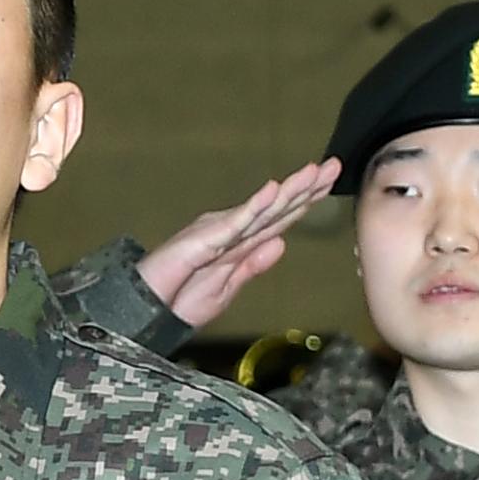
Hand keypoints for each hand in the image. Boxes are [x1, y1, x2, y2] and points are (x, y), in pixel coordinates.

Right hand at [134, 161, 340, 330]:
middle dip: (305, 188)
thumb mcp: (226, 288)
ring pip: (260, 210)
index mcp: (239, 242)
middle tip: (334, 166)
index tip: (330, 182)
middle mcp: (230, 230)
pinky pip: (233, 223)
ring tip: (312, 173)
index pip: (279, 219)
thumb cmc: (179, 300)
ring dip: (287, 191)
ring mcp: (216, 232)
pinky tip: (273, 191)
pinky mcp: (201, 240)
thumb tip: (281, 243)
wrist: (144, 313)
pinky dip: (255, 207)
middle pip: (275, 208)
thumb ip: (252, 265)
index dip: (305, 200)